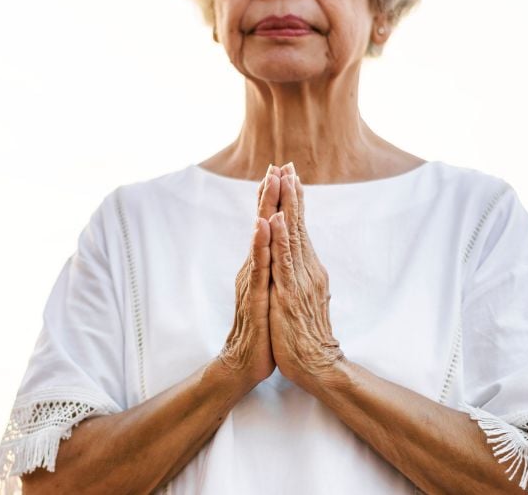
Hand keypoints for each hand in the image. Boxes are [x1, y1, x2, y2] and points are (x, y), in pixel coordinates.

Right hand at [218, 165, 284, 389]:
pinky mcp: (254, 296)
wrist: (245, 362)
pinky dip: (260, 244)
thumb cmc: (262, 330)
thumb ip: (270, 270)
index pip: (268, 225)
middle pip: (262, 223)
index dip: (274, 198)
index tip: (282, 170)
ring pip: (260, 238)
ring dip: (264, 208)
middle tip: (276, 164)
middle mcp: (253, 267)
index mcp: (260, 265)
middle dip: (270, 193)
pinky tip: (262, 225)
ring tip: (270, 183)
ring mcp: (252, 280)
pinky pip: (258, 266)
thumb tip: (276, 251)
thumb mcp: (269, 293)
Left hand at [267, 165, 344, 391]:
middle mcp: (307, 269)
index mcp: (307, 269)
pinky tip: (276, 219)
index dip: (294, 202)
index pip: (299, 229)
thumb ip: (300, 277)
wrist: (316, 366)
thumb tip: (299, 262)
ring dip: (287, 206)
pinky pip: (283, 261)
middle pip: (298, 224)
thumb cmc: (304, 335)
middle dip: (292, 194)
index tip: (289, 175)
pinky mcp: (289, 294)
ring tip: (284, 180)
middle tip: (288, 165)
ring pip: (292, 236)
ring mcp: (299, 280)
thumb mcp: (301, 298)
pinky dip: (280, 238)